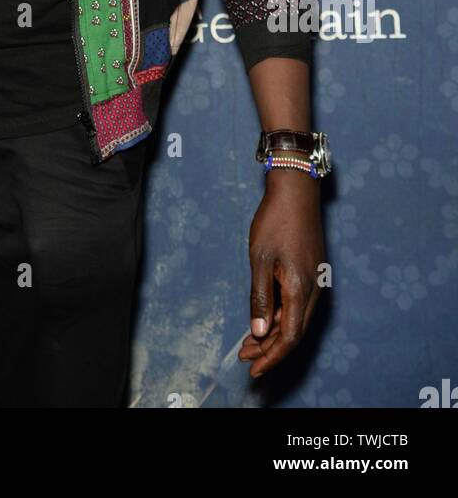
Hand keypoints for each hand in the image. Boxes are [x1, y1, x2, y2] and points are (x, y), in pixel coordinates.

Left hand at [238, 170, 324, 377]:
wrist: (296, 190)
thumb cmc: (275, 221)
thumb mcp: (260, 260)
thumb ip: (260, 297)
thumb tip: (258, 331)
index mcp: (301, 290)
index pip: (288, 337)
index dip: (271, 356)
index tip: (252, 369)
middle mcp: (314, 290)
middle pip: (294, 333)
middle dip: (269, 349)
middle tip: (244, 357)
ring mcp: (316, 281)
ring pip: (297, 320)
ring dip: (274, 333)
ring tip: (249, 342)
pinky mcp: (312, 272)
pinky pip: (299, 305)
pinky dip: (282, 316)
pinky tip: (266, 316)